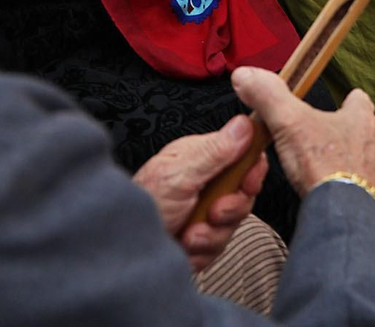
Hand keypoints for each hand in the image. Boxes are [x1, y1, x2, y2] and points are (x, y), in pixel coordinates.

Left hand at [133, 115, 267, 271]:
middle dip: (230, 208)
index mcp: (201, 157)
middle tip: (212, 211)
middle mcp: (204, 183)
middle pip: (244, 193)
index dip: (252, 170)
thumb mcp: (178, 174)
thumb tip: (244, 124)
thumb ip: (214, 152)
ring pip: (234, 223)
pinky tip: (185, 245)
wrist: (122, 248)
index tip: (247, 181)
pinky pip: (220, 246)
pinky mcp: (201, 238)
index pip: (244, 155)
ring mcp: (203, 212)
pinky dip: (203, 250)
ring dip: (212, 233)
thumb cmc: (141, 204)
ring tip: (190, 233)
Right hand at [231, 68, 374, 220]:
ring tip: (352, 169)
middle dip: (362, 132)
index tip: (338, 105)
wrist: (342, 213)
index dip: (349, 102)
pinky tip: (358, 199)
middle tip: (339, 141)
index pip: (360, 99)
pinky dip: (373, 194)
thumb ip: (268, 96)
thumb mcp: (288, 123)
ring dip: (372, 162)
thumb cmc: (322, 166)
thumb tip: (246, 75)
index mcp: (360, 119)